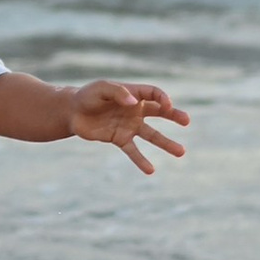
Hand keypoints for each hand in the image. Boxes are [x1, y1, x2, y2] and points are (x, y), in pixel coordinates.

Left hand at [68, 80, 188, 176]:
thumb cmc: (88, 96)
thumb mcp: (101, 88)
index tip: (167, 106)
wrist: (72, 112)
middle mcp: (135, 110)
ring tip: (181, 152)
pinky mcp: (120, 139)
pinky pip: (133, 150)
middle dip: (174, 116)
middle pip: (159, 112)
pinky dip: (141, 160)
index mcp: (133, 94)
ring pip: (152, 135)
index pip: (154, 93)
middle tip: (187, 121)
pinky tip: (151, 170)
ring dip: (166, 143)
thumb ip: (118, 93)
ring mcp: (129, 125)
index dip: (162, 98)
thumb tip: (133, 104)